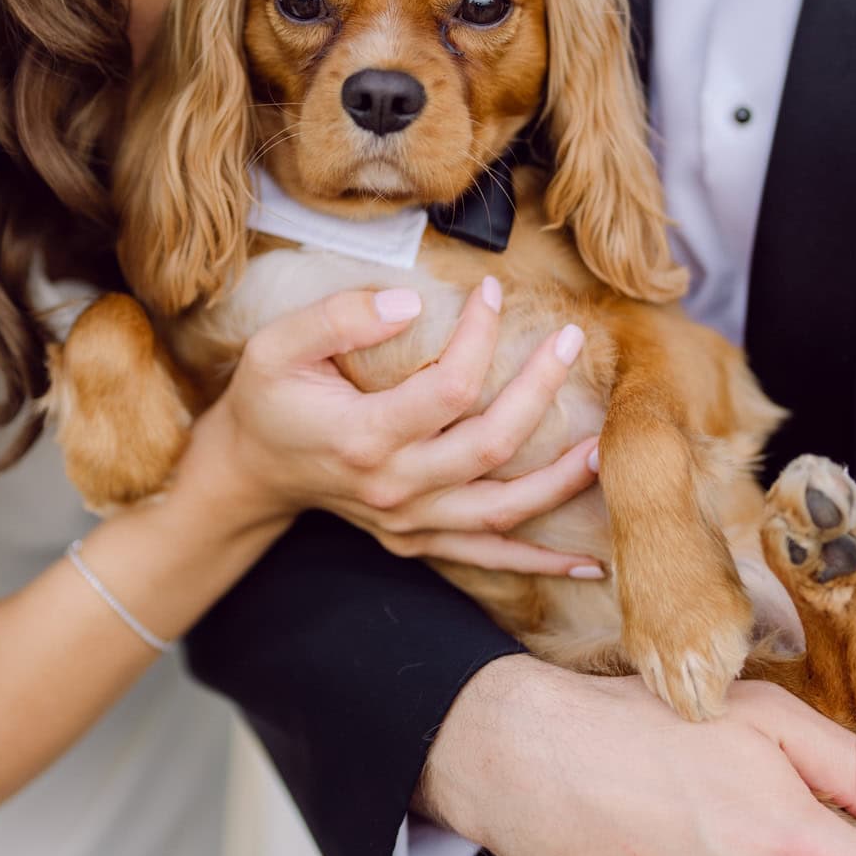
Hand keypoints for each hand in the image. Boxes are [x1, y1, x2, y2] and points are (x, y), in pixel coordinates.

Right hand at [196, 278, 603, 575]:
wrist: (251, 471)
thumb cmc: (268, 399)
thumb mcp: (277, 346)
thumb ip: (338, 318)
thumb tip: (410, 303)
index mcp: (362, 436)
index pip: (447, 389)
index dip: (480, 337)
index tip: (494, 292)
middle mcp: (393, 487)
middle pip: (490, 446)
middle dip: (540, 390)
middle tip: (572, 341)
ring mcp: (409, 522)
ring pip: (502, 509)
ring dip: (560, 482)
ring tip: (604, 446)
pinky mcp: (419, 541)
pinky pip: (489, 557)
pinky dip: (540, 563)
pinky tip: (588, 564)